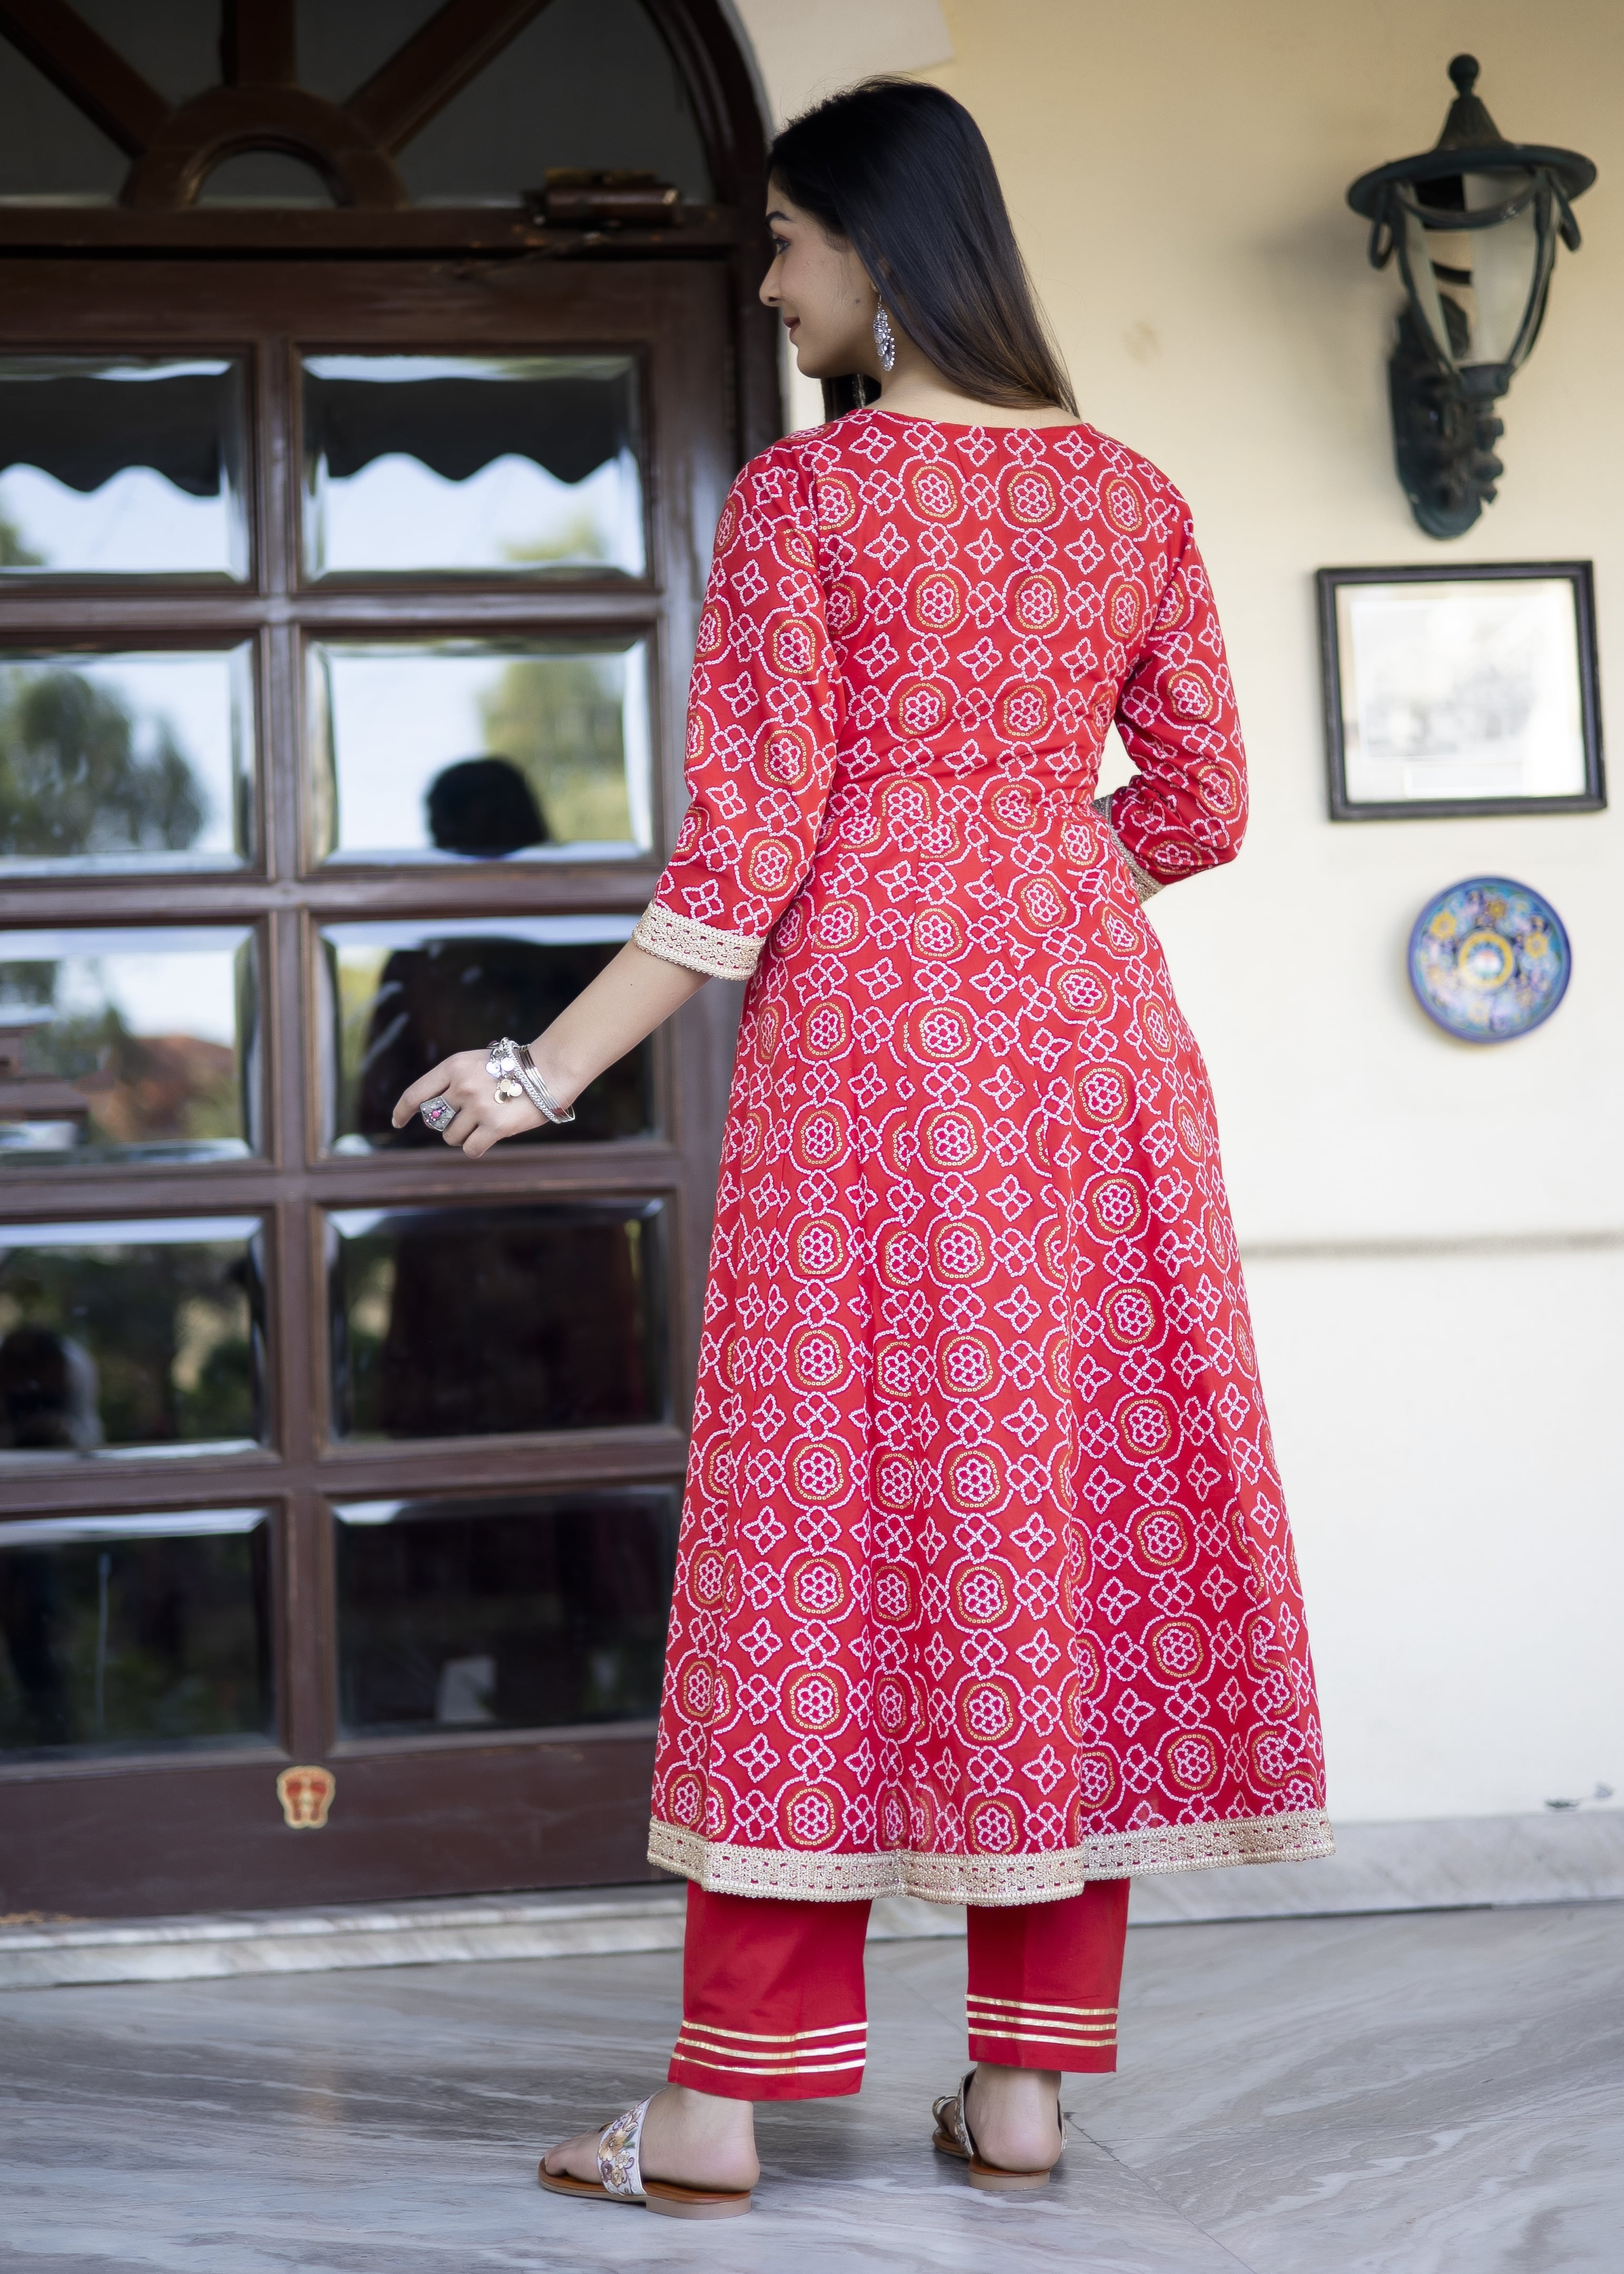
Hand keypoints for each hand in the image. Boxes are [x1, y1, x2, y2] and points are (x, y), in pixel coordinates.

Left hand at [392, 1048, 545, 1158]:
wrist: (549, 1070)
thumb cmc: (513, 1067)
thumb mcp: (476, 1062)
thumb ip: (454, 1080)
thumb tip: (434, 1109)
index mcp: (453, 1067)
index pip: (415, 1094)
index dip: (402, 1111)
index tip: (397, 1122)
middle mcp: (461, 1087)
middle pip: (434, 1121)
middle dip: (446, 1123)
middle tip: (465, 1118)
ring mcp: (477, 1107)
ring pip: (451, 1137)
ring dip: (464, 1135)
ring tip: (484, 1122)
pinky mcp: (495, 1127)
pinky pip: (470, 1149)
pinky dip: (476, 1147)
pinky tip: (488, 1138)